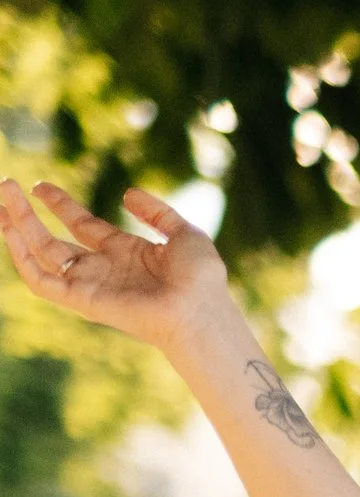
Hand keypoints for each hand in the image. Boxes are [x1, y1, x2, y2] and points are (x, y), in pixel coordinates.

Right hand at [0, 177, 234, 353]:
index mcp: (124, 252)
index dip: (60, 205)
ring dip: (17, 228)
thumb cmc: (201, 280)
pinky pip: (43, 281)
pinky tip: (11, 232)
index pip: (81, 226)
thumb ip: (157, 212)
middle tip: (5, 187)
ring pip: (41, 255)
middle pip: (52, 240)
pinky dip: (23, 258)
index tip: (39, 186)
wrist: (202, 310)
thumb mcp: (183, 233)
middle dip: (26, 215)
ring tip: (1, 199)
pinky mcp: (83, 300)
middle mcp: (102, 269)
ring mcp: (91, 284)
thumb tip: (127, 194)